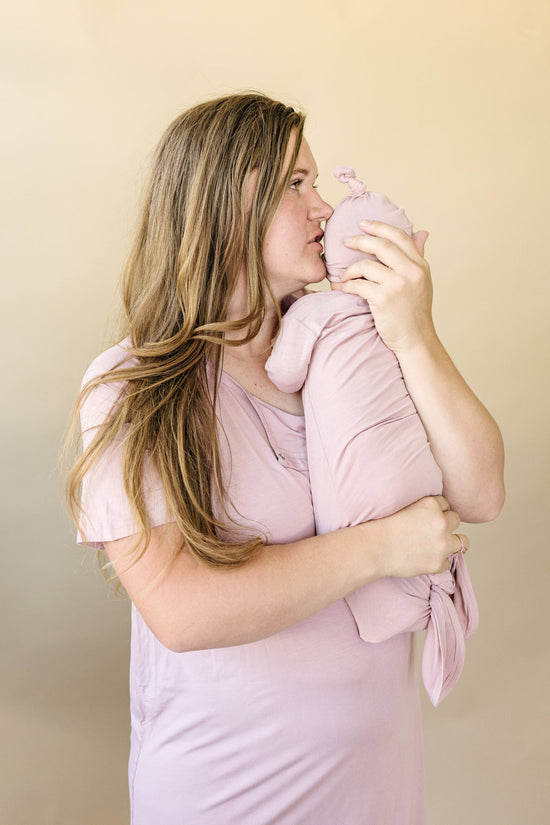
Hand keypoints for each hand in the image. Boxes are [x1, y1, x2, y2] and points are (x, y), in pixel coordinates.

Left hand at [338, 220, 435, 355]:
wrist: (416, 340)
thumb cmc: (415, 312)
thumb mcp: (423, 281)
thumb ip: (419, 257)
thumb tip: (422, 232)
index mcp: (420, 265)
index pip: (401, 236)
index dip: (380, 227)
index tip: (363, 224)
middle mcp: (411, 272)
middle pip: (381, 245)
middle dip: (360, 240)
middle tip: (345, 241)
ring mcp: (397, 285)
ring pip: (366, 266)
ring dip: (350, 270)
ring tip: (343, 276)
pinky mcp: (383, 299)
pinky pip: (358, 285)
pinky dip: (346, 286)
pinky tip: (342, 288)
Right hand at [368, 495, 468, 578]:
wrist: (375, 548)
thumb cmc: (382, 527)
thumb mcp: (404, 506)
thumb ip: (423, 508)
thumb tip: (434, 512)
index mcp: (431, 505)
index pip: (445, 504)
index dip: (437, 511)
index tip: (428, 518)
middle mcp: (441, 522)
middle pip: (456, 520)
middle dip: (447, 524)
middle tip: (433, 531)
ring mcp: (442, 544)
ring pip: (462, 541)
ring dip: (452, 542)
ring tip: (440, 545)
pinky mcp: (438, 563)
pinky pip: (447, 562)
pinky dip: (438, 562)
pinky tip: (424, 559)